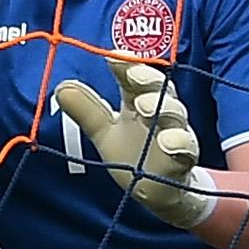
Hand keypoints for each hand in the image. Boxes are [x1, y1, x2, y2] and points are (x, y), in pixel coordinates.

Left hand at [52, 56, 210, 228]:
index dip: (127, 66)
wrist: (161, 192)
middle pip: (160, 89)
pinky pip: (186, 149)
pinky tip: (169, 141)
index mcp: (141, 101)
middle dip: (148, 80)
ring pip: (175, 116)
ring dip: (163, 108)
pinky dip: (179, 143)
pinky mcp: (184, 161)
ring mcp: (176, 134)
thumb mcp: (104, 131)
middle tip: (133, 75)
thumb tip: (61, 86)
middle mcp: (162, 113)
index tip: (113, 57)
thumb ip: (86, 110)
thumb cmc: (134, 152)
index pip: (136, 77)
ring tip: (144, 105)